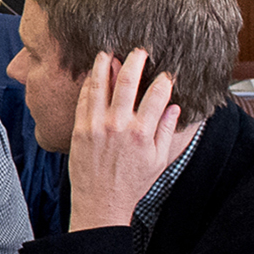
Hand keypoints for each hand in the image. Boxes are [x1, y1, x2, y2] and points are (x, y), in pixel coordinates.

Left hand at [63, 50, 187, 229]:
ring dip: (104, 64)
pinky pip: (83, 100)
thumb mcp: (158, 161)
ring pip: (100, 85)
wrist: (101, 203)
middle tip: (139, 50)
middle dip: (134, 60)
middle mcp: (118, 125)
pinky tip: (92, 75)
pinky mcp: (79, 130)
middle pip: (127, 81)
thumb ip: (166, 131)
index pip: (156, 94)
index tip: (166, 72)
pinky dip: (88, 84)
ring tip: (108, 51)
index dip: (164, 80)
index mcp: (142, 133)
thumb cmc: (131, 184)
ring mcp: (96, 126)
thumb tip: (174, 107)